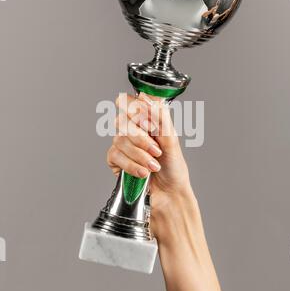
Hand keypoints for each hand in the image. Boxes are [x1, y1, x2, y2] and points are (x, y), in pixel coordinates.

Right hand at [106, 92, 194, 238]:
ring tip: (154, 166)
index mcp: (145, 119)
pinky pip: (115, 156)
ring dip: (139, 155)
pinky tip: (143, 173)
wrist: (170, 193)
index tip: (150, 126)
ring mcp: (122, 145)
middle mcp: (132, 129)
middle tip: (156, 150)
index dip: (135, 110)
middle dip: (141, 139)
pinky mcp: (116, 160)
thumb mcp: (172, 139)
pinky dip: (131, 166)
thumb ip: (160, 117)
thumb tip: (146, 96)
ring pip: (118, 140)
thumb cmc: (173, 167)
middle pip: (121, 120)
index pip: (127, 101)